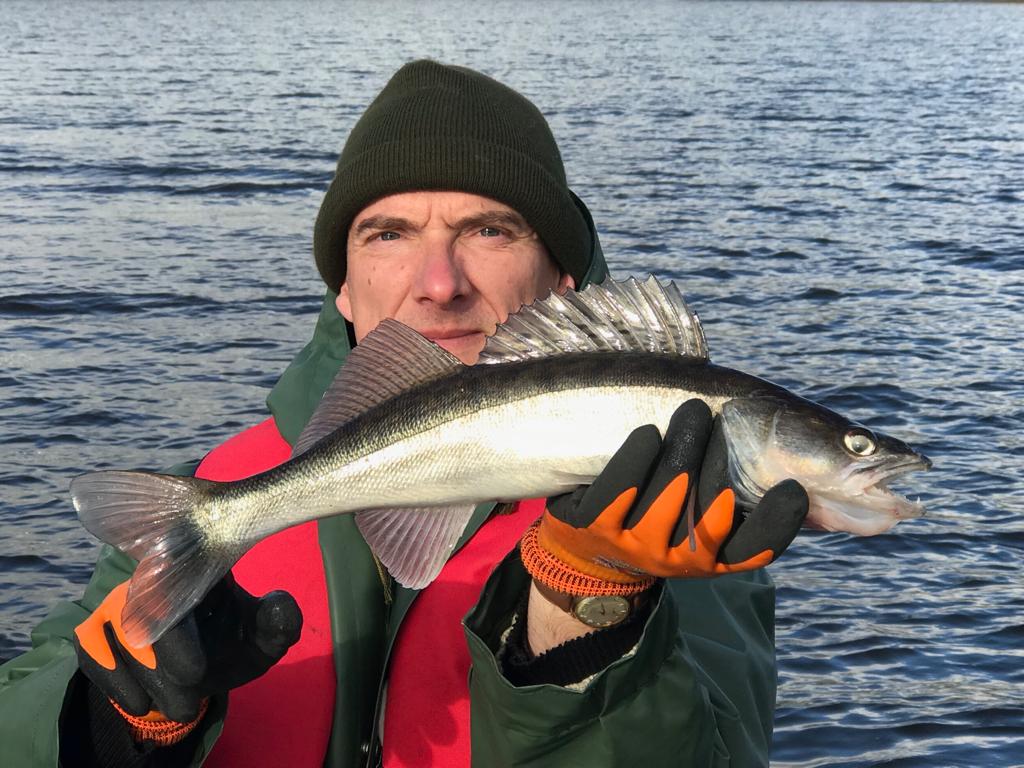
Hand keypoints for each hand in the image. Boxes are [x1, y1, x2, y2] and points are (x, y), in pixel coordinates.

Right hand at [74, 574, 301, 724]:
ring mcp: (118, 600)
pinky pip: (92, 650)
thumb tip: (280, 604)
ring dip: (149, 678)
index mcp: (200, 564)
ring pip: (121, 633)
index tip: (194, 664)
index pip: (183, 562)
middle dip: (166, 662)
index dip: (181, 602)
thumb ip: (280, 623)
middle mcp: (153, 573)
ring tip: (182, 708)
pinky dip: (115, 681)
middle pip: (147, 607)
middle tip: (191, 696)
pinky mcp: (92, 628)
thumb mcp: (264, 639)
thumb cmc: (233, 645)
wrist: (193, 674)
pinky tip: (141, 703)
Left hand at [523, 399, 807, 591]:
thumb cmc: (664, 515)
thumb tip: (818, 460)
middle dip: (719, 457)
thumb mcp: (706, 516)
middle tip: (722, 416)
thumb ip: (748, 490)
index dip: (777, 523)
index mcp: (715, 558)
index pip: (755, 550)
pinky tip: (649, 433)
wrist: (589, 550)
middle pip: (709, 509)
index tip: (793, 487)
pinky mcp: (591, 527)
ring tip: (693, 410)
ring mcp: (633, 545)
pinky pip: (618, 488)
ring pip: (667, 493)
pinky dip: (637, 456)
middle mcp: (677, 559)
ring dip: (683, 445)